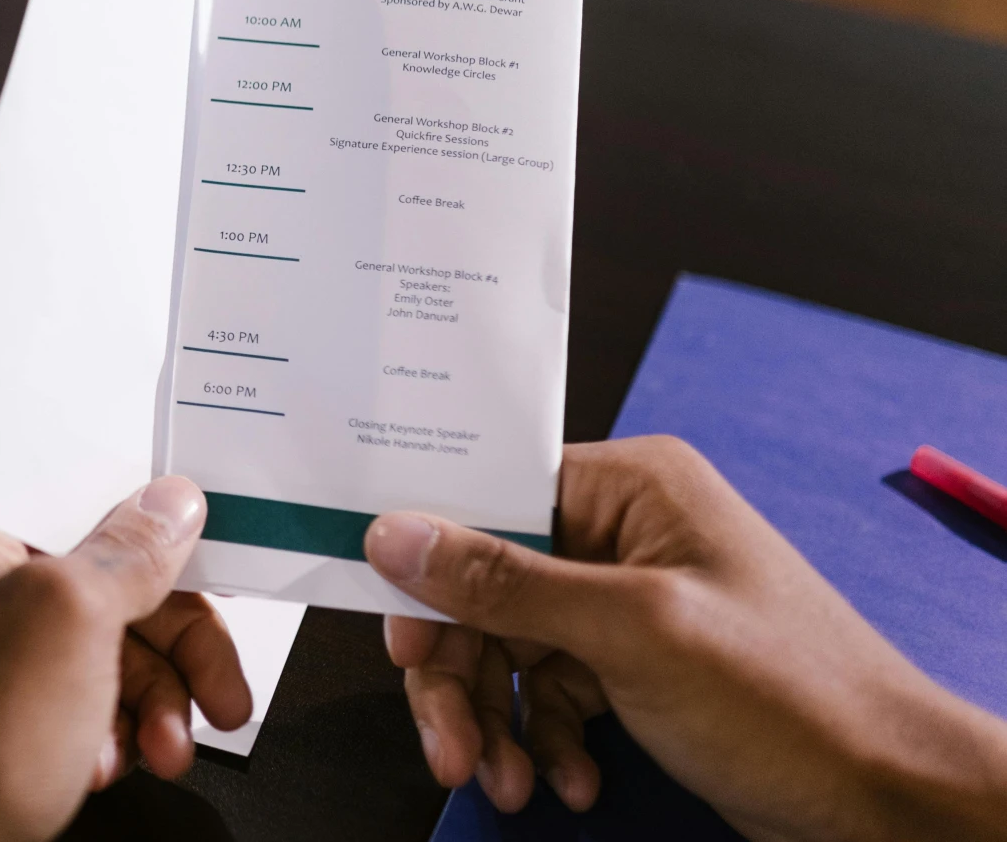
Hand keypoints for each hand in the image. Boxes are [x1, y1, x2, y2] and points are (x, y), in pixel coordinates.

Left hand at [0, 479, 251, 841]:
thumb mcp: (66, 622)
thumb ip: (126, 552)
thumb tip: (168, 506)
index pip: (81, 479)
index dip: (157, 515)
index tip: (214, 552)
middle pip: (103, 572)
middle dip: (173, 641)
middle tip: (220, 690)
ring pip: (94, 643)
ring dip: (147, 700)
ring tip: (163, 750)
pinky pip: (64, 696)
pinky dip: (97, 733)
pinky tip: (96, 767)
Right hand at [366, 435, 1006, 841]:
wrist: (894, 801)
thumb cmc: (796, 698)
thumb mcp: (635, 632)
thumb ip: (506, 583)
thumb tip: (394, 533)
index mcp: (629, 488)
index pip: (484, 502)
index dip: (429, 568)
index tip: (397, 633)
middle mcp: (622, 534)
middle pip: (485, 589)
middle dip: (461, 675)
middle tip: (451, 746)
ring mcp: (628, 603)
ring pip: (508, 649)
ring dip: (497, 721)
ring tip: (506, 780)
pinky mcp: (636, 667)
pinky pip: (551, 693)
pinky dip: (546, 741)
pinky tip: (566, 781)